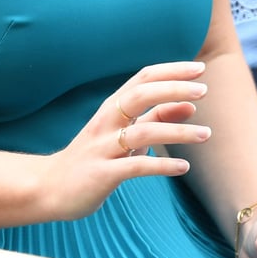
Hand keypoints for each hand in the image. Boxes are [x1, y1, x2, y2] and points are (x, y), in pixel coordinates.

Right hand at [42, 61, 210, 222]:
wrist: (51, 188)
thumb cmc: (94, 158)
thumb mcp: (126, 134)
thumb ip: (156, 118)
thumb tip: (190, 105)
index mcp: (112, 107)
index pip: (143, 78)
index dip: (171, 71)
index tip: (199, 69)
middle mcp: (106, 121)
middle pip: (140, 95)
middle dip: (172, 89)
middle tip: (204, 90)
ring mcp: (103, 147)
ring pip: (142, 132)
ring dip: (177, 132)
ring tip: (205, 134)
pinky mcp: (102, 174)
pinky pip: (136, 166)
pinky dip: (162, 165)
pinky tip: (183, 167)